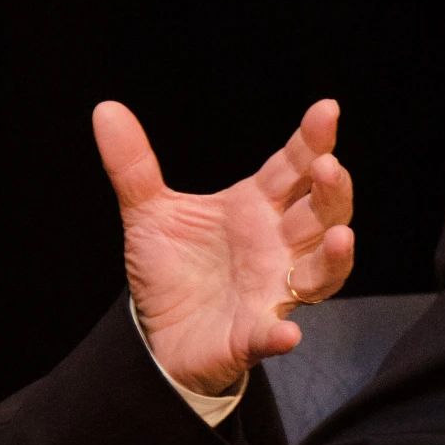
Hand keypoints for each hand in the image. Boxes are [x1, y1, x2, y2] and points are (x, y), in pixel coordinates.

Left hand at [94, 98, 355, 395]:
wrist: (156, 333)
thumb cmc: (170, 269)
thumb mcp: (147, 212)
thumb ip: (133, 165)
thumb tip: (106, 110)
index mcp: (255, 208)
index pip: (291, 168)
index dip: (312, 140)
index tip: (325, 110)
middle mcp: (276, 245)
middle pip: (320, 213)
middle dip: (331, 191)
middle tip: (327, 167)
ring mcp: (271, 291)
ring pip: (320, 272)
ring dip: (333, 256)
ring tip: (338, 236)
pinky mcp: (252, 334)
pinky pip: (271, 334)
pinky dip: (279, 334)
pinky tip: (285, 334)